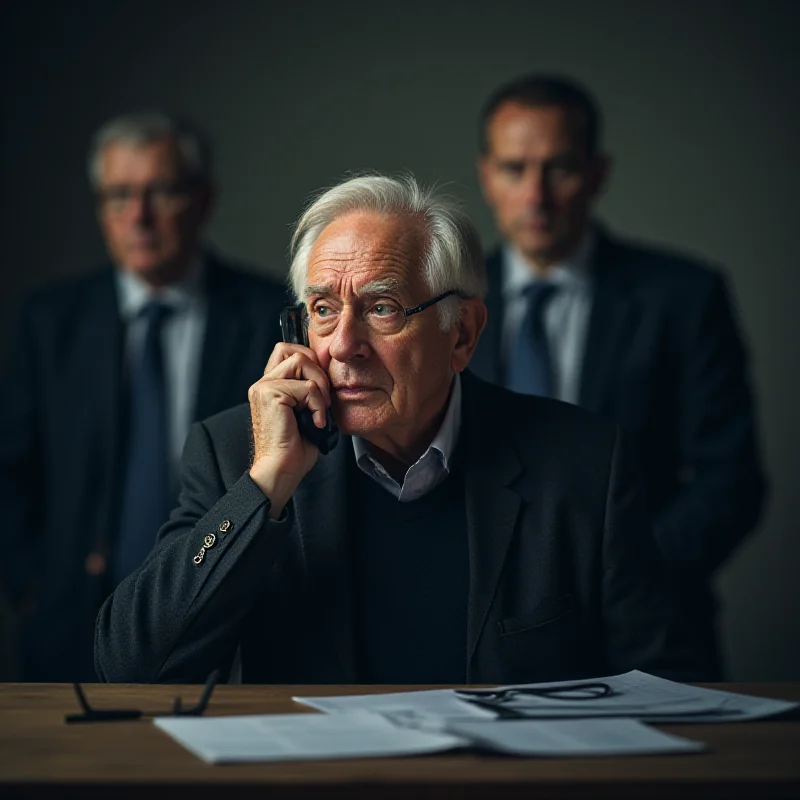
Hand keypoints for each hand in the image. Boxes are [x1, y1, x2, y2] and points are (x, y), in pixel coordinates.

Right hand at [248, 342, 331, 518]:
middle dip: (317, 369)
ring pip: (301, 362)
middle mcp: (263, 384)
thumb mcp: (305, 411)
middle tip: (323, 397)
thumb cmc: (294, 448)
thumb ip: (308, 389)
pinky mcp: (270, 394)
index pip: (289, 352)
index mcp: (269, 386)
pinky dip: (318, 405)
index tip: (323, 388)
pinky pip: (307, 387)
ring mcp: (263, 387)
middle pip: (294, 351)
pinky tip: (315, 422)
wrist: (282, 470)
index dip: (311, 362)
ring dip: (319, 386)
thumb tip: (327, 375)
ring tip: (320, 410)